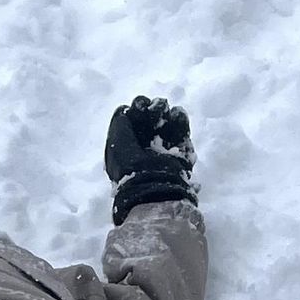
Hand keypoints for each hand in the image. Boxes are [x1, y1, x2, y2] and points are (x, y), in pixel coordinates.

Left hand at [104, 96, 196, 223]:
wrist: (154, 193)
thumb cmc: (130, 171)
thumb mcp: (116, 144)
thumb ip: (120, 124)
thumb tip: (124, 109)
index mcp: (127, 151)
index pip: (133, 124)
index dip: (136, 111)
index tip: (139, 106)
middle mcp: (145, 152)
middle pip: (150, 123)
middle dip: (152, 110)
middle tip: (152, 107)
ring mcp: (164, 155)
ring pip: (167, 126)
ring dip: (166, 114)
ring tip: (164, 109)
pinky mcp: (182, 157)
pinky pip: (182, 135)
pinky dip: (180, 122)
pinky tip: (176, 113)